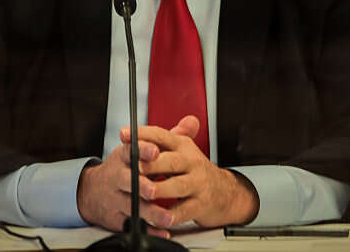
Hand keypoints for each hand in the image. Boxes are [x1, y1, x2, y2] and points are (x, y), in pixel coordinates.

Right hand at [76, 137, 174, 236]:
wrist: (94, 192)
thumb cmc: (124, 167)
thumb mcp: (140, 148)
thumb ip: (167, 137)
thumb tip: (192, 122)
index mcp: (124, 156)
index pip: (131, 150)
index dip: (143, 150)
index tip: (154, 151)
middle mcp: (118, 176)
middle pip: (128, 180)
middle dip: (142, 184)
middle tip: (154, 189)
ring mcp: (116, 198)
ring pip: (132, 205)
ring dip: (150, 212)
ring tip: (166, 217)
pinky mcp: (117, 217)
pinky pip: (133, 224)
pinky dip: (149, 229)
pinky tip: (162, 231)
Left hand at [126, 115, 258, 228]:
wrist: (225, 192)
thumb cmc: (195, 171)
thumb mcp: (181, 150)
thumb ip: (158, 140)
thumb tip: (131, 130)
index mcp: (182, 146)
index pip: (161, 135)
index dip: (143, 134)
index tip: (124, 134)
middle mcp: (191, 162)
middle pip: (171, 160)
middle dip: (153, 164)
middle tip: (135, 168)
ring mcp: (198, 183)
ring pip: (178, 185)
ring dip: (161, 189)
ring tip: (147, 193)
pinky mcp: (201, 204)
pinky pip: (185, 210)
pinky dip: (173, 215)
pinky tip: (161, 219)